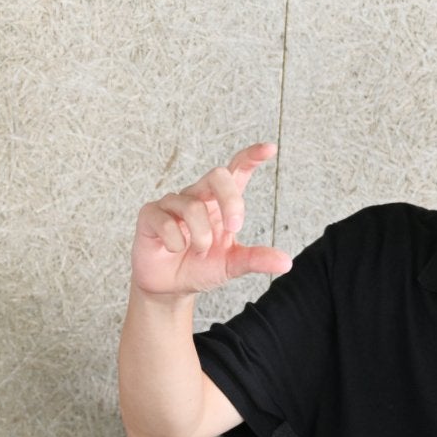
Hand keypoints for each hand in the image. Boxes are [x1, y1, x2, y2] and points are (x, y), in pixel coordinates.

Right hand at [131, 143, 291, 296]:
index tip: (269, 148)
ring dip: (201, 236)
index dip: (251, 156)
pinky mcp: (150, 215)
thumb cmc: (201, 268)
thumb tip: (286, 262)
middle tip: (235, 228)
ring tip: (198, 251)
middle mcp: (198, 195)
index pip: (236, 170)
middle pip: (217, 175)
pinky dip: (176, 242)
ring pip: (192, 206)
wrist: (169, 288)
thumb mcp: (232, 265)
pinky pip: (166, 222)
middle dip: (230, 200)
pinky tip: (174, 249)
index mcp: (220, 202)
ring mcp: (172, 203)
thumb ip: (256, 259)